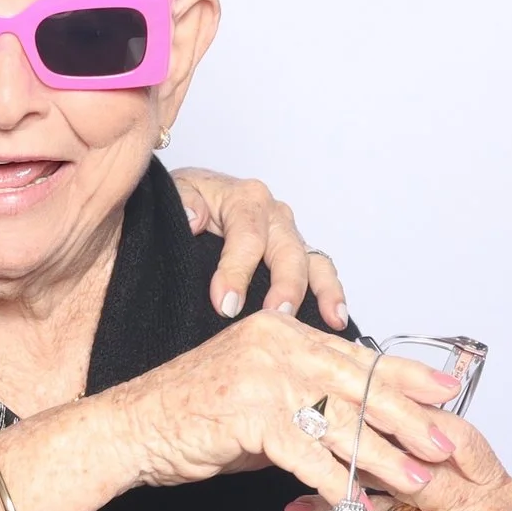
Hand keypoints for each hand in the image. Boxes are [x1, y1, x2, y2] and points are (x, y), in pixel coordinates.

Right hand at [115, 311, 464, 503]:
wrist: (130, 430)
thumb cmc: (190, 417)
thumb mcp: (258, 397)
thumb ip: (304, 400)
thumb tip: (357, 424)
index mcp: (281, 332)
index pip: (356, 354)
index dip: (406, 374)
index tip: (447, 392)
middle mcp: (275, 344)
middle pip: (357, 384)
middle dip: (408, 417)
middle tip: (447, 441)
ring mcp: (261, 375)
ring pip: (339, 419)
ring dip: (382, 455)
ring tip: (417, 479)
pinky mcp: (247, 411)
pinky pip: (305, 452)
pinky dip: (335, 481)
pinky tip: (358, 502)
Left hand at [168, 168, 349, 328]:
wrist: (194, 199)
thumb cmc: (187, 198)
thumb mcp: (176, 190)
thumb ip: (183, 200)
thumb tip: (195, 217)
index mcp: (246, 198)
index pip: (247, 238)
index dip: (236, 272)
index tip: (225, 304)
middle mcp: (274, 215)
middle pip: (288, 253)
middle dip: (284, 287)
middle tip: (275, 317)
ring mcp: (288, 236)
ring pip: (313, 263)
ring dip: (323, 292)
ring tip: (330, 320)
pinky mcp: (295, 255)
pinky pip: (319, 273)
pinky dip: (330, 295)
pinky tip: (335, 320)